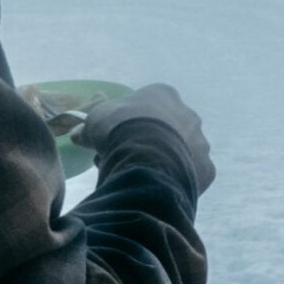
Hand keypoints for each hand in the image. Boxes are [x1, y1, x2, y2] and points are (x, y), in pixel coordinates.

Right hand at [74, 83, 216, 193]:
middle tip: (121, 161)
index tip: (110, 140)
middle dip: (143, 144)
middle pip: (163, 131)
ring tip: (137, 178)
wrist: (145, 155)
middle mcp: (189, 115)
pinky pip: (189, 176)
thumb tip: (78, 134)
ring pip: (178, 154)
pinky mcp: (206, 169)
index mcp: (164, 95)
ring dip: (160, 163)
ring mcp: (201, 143)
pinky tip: (157, 188)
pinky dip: (174, 182)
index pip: (144, 108)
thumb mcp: (95, 120)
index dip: (124, 125)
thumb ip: (90, 126)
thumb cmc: (119, 127)